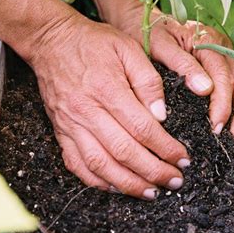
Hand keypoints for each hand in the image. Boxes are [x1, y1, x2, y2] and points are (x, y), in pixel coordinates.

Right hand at [29, 13, 189, 198]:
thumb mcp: (128, 47)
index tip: (182, 159)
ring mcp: (71, 125)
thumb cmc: (94, 42)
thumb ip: (148, 81)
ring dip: (128, 184)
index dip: (165, 148)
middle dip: (153, 171)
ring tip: (151, 192)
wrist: (51, 40)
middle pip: (124, 152)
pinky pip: (77, 165)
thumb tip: (161, 116)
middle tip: (175, 180)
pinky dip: (97, 181)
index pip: (142, 128)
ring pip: (100, 165)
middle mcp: (87, 111)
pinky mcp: (60, 132)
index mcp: (107, 89)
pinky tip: (117, 187)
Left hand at [117, 6, 233, 141]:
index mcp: (207, 41)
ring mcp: (229, 56)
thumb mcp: (159, 45)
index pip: (222, 74)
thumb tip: (204, 89)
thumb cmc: (150, 34)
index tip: (216, 124)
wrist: (143, 21)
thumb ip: (181, 64)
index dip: (223, 102)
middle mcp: (223, 47)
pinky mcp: (230, 65)